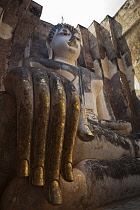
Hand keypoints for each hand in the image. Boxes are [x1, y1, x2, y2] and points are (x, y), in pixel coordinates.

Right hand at [4, 66, 93, 203]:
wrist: (26, 72)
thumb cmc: (46, 94)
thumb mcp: (62, 107)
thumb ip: (76, 121)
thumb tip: (90, 138)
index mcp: (71, 92)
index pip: (72, 125)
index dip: (69, 150)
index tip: (65, 175)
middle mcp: (58, 85)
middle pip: (58, 124)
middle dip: (53, 154)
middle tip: (48, 181)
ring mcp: (40, 80)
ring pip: (41, 119)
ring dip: (38, 148)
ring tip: (34, 175)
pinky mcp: (23, 79)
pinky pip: (24, 110)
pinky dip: (24, 133)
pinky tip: (23, 155)